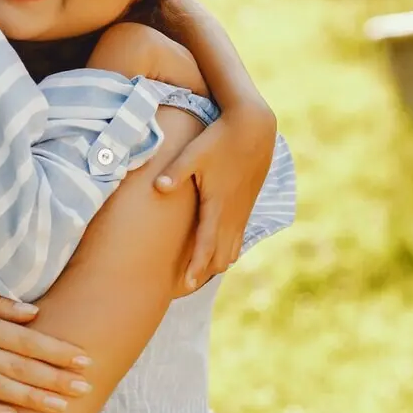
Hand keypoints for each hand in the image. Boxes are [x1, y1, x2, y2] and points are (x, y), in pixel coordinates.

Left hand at [154, 101, 276, 289]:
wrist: (254, 127)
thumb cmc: (220, 139)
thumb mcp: (195, 153)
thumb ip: (176, 172)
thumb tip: (158, 187)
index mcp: (217, 205)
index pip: (206, 245)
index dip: (196, 267)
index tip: (186, 284)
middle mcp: (232, 212)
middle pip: (220, 254)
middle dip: (205, 270)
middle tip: (186, 285)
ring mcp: (242, 209)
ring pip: (233, 247)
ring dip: (218, 261)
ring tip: (202, 273)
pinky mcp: (247, 202)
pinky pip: (239, 235)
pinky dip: (229, 248)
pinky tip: (222, 253)